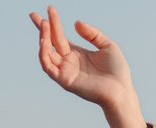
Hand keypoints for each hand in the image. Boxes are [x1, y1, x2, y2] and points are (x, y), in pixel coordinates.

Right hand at [29, 6, 145, 127]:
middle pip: (50, 42)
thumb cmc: (117, 71)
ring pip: (47, 53)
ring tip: (44, 24)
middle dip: (42, 29)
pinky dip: (44, 54)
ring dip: (43, 38)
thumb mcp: (107, 45)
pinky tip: (44, 42)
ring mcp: (65, 71)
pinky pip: (48, 67)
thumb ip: (92, 34)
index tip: (49, 9)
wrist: (121, 91)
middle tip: (34, 14)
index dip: (53, 23)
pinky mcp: (65, 81)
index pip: (59, 36)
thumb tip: (76, 23)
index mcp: (77, 53)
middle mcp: (68, 62)